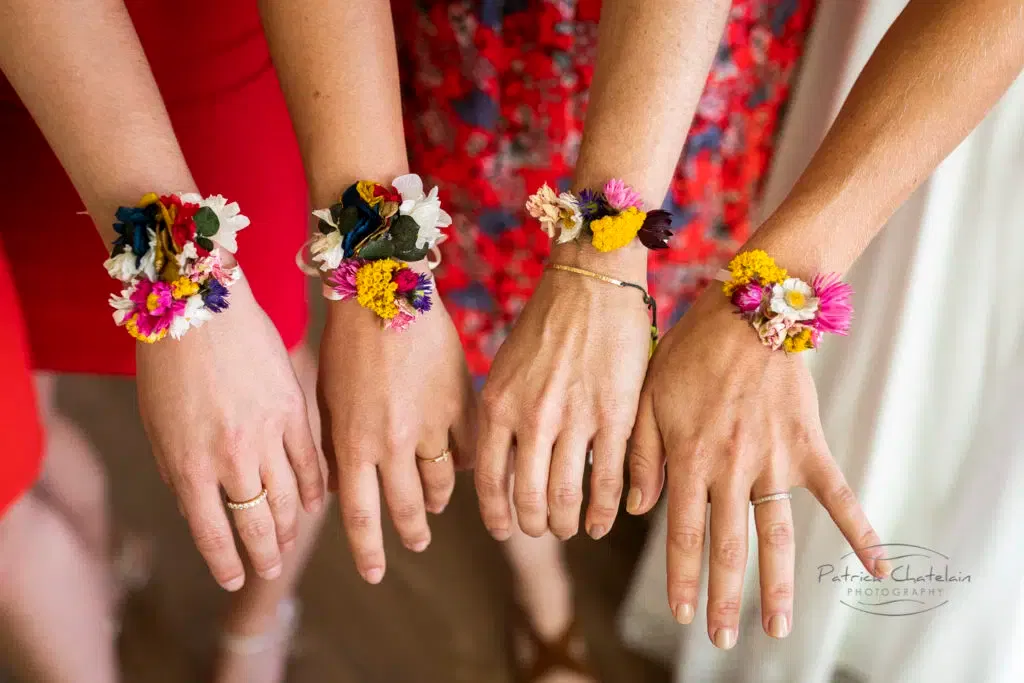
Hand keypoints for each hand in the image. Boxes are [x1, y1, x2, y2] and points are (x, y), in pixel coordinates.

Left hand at [137, 278, 324, 591]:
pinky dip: (314, 488)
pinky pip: (310, 462)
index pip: (212, 533)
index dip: (226, 564)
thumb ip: (181, 474)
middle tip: (272, 569)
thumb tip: (200, 511)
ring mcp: (266, 435)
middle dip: (266, 555)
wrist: (199, 306)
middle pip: (258, 524)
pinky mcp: (293, 410)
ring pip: (289, 499)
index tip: (235, 580)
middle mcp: (231, 458)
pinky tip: (314, 502)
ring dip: (291, 527)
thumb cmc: (168, 365)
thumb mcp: (159, 428)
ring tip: (290, 540)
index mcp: (190, 465)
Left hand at [317, 274, 473, 583]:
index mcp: (354, 443)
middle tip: (416, 542)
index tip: (376, 574)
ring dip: (438, 499)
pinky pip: (469, 447)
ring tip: (435, 503)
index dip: (369, 552)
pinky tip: (461, 462)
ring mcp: (431, 424)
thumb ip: (337, 448)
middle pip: (407, 508)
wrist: (384, 288)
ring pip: (442, 483)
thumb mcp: (327, 400)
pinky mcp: (460, 402)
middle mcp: (393, 443)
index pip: (361, 516)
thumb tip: (342, 489)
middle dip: (412, 532)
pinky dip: (465, 459)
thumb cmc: (344, 342)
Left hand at [476, 243, 650, 540]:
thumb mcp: (506, 369)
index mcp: (498, 405)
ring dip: (566, 522)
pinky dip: (604, 511)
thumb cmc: (547, 322)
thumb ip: (503, 416)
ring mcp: (575, 419)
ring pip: (566, 496)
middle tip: (541, 529)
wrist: (591, 281)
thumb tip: (501, 463)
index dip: (496, 514)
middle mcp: (532, 417)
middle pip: (528, 498)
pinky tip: (601, 522)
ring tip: (569, 528)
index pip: (489, 480)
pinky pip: (608, 481)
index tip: (503, 529)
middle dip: (534, 524)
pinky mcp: (615, 416)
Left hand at [627, 290, 886, 647]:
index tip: (683, 615)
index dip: (682, 579)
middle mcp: (730, 469)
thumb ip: (641, 456)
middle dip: (723, 598)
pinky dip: (861, 530)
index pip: (682, 535)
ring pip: (775, 535)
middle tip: (723, 639)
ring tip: (778, 630)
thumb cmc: (689, 352)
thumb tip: (639, 511)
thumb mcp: (647, 397)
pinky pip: (838, 495)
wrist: (748, 310)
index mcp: (688, 460)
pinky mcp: (808, 446)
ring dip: (776, 585)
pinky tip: (879, 568)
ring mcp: (773, 460)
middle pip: (728, 548)